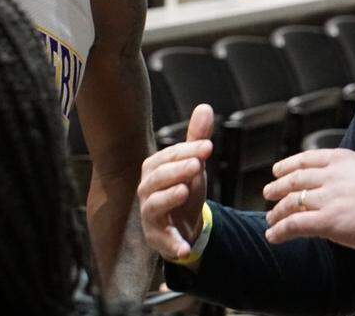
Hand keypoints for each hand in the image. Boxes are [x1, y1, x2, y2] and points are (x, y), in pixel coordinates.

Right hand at [137, 104, 213, 259]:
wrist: (182, 225)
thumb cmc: (183, 188)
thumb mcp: (193, 164)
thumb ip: (197, 139)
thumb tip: (205, 106)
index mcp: (154, 169)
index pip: (168, 157)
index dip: (187, 150)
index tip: (208, 146)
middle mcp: (146, 190)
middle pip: (157, 179)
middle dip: (176, 170)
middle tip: (197, 165)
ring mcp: (149, 214)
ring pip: (154, 205)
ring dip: (169, 198)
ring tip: (185, 191)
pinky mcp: (157, 238)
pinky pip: (163, 241)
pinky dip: (173, 244)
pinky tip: (185, 248)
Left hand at [263, 144, 354, 252]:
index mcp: (343, 160)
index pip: (308, 158)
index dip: (289, 164)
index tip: (278, 169)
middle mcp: (330, 176)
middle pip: (295, 180)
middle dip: (278, 187)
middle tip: (267, 192)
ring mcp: (326, 198)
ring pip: (292, 203)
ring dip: (277, 212)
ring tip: (270, 219)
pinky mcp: (326, 222)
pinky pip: (295, 225)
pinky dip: (280, 231)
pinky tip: (273, 236)